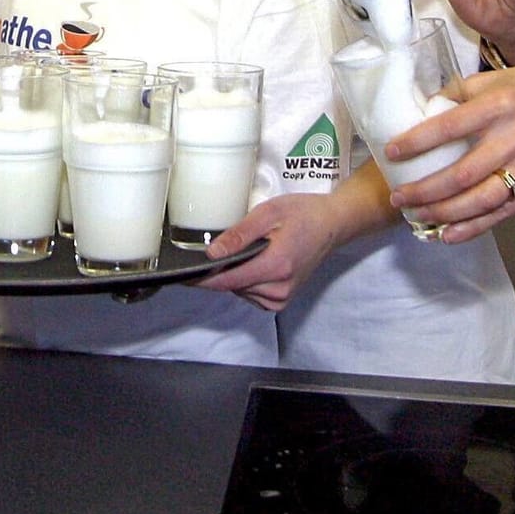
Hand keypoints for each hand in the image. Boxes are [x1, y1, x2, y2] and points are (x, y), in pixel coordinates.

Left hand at [195, 193, 347, 310]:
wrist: (332, 225)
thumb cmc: (302, 214)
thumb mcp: (268, 213)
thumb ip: (239, 235)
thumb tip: (211, 253)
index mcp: (276, 266)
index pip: (228, 281)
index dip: (202, 279)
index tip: (182, 275)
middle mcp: (279, 289)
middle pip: (232, 286)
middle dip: (220, 269)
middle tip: (224, 244)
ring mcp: (282, 298)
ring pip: (240, 291)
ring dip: (235, 274)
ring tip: (250, 248)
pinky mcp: (282, 300)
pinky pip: (251, 294)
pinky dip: (246, 280)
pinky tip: (256, 261)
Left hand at [383, 64, 514, 242]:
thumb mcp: (499, 78)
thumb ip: (462, 92)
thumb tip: (426, 106)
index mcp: (499, 106)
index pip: (450, 127)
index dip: (418, 142)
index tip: (391, 151)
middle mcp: (513, 139)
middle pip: (463, 173)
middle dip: (426, 189)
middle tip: (398, 196)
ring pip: (481, 199)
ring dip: (445, 213)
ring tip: (417, 216)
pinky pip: (503, 211)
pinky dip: (474, 227)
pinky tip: (449, 234)